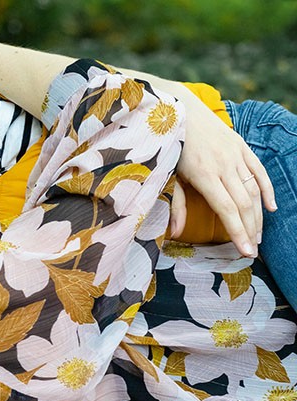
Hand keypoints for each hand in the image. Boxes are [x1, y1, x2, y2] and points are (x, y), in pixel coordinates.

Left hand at [170, 95, 275, 255]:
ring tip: (258, 235)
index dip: (238, 232)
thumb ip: (176, 204)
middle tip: (253, 250)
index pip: (227, 209)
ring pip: (253, 189)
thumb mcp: (169, 175)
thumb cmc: (169, 146)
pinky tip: (270, 207)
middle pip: (243, 203)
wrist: (178, 109)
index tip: (246, 252)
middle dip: (250, 229)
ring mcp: (234, 154)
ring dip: (257, 215)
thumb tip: (176, 233)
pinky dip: (267, 189)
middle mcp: (223, 165)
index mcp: (204, 174)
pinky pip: (258, 170)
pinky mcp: (240, 145)